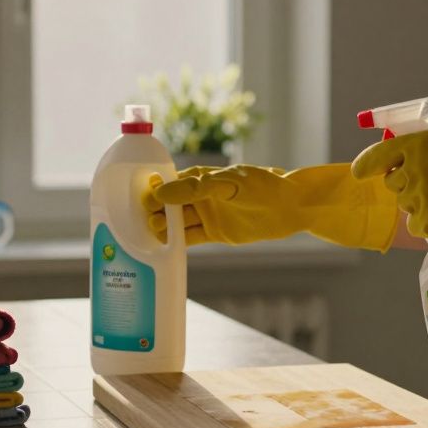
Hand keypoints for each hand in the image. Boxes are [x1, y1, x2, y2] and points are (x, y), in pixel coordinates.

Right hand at [143, 163, 397, 250]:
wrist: (294, 207)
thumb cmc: (266, 186)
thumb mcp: (231, 183)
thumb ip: (197, 188)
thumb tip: (163, 193)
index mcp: (201, 177)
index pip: (167, 183)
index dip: (150, 191)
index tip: (132, 199)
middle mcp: (200, 195)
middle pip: (168, 205)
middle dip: (152, 213)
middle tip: (135, 224)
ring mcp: (207, 214)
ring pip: (177, 224)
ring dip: (162, 230)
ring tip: (145, 238)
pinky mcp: (215, 233)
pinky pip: (190, 239)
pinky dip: (176, 245)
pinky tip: (161, 250)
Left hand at [350, 128, 427, 265]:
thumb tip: (406, 157)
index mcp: (421, 144)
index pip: (380, 155)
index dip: (366, 164)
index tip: (358, 173)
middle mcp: (416, 169)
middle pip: (394, 184)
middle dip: (407, 184)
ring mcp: (424, 198)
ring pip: (407, 207)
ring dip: (421, 204)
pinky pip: (419, 226)